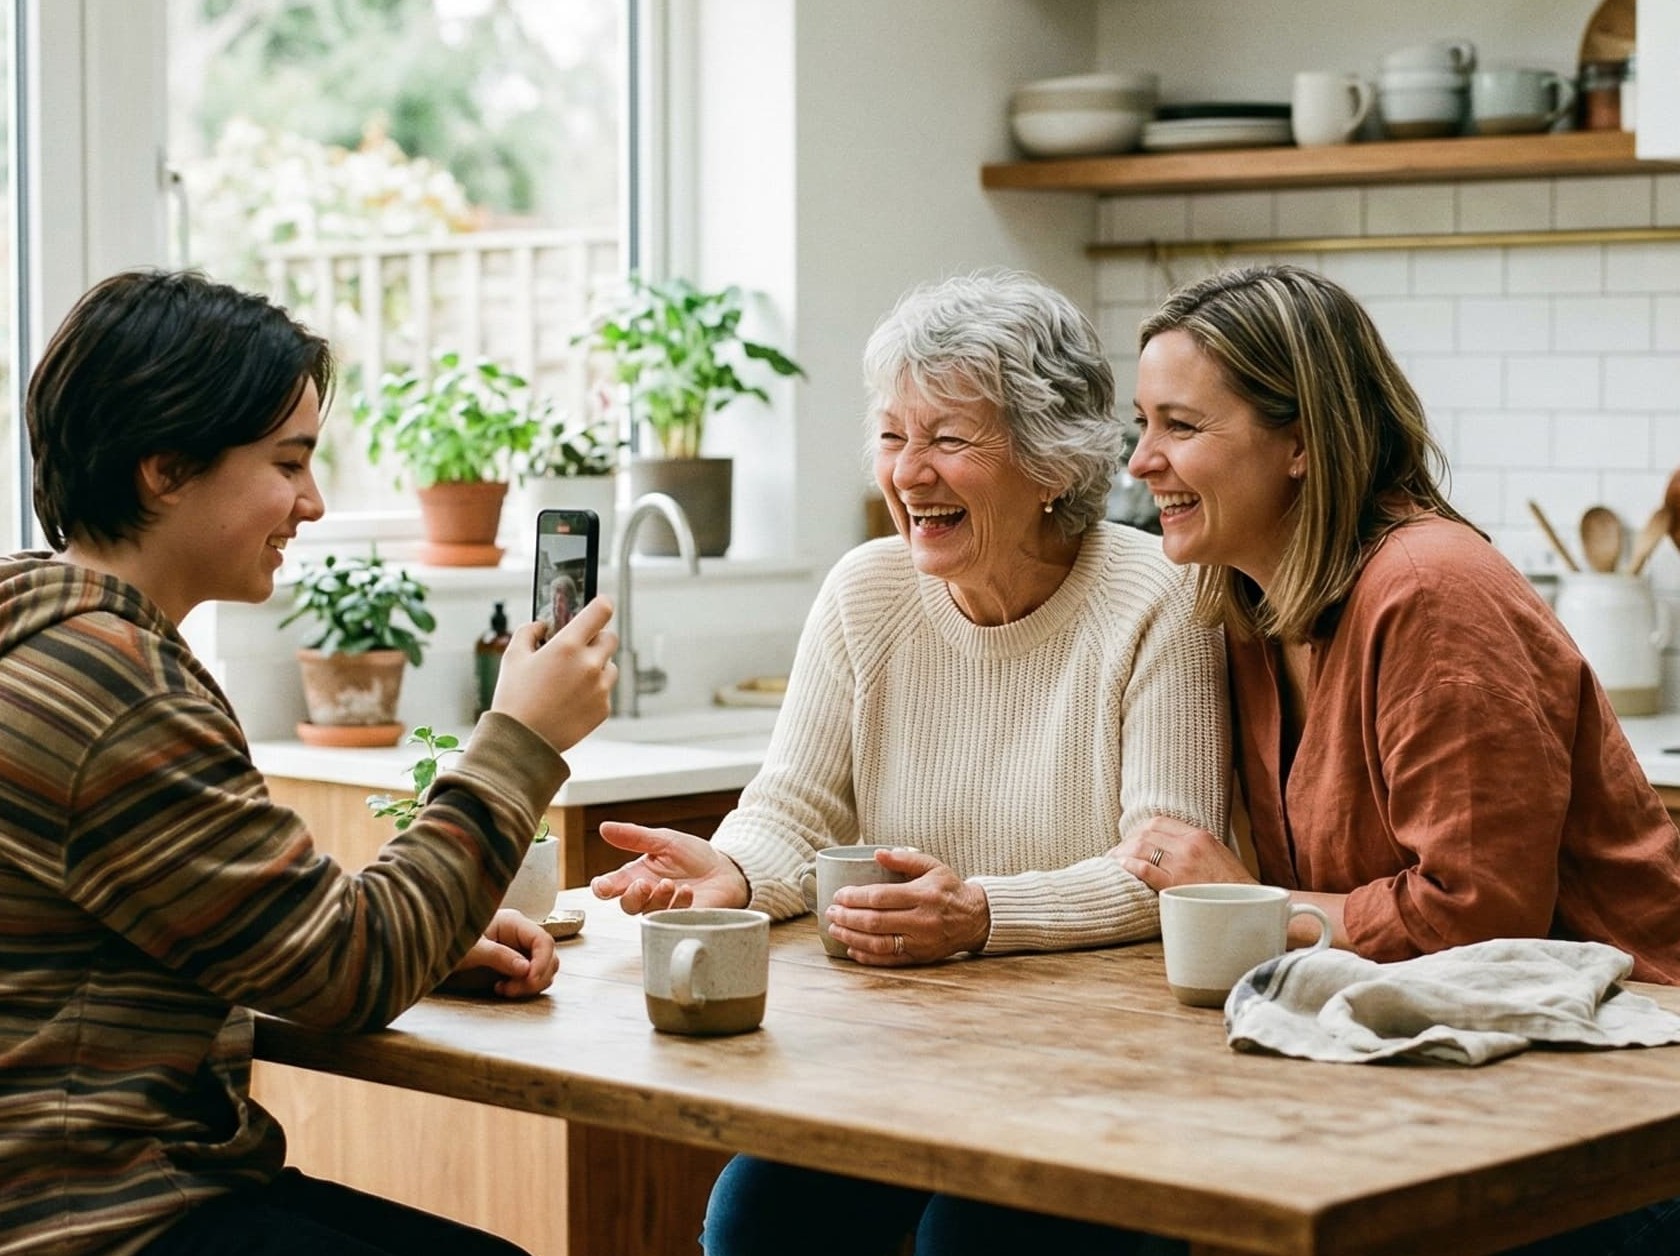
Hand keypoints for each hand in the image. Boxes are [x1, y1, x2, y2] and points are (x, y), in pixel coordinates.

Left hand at [437, 908, 558, 998]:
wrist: (435, 948)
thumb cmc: (450, 941)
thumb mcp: (472, 950)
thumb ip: (499, 956)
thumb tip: (526, 969)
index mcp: (513, 923)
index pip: (543, 940)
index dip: (542, 962)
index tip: (530, 980)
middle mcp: (520, 935)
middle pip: (549, 956)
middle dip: (535, 977)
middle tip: (510, 989)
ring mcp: (519, 949)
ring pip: (543, 969)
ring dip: (529, 984)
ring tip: (503, 989)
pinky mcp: (514, 963)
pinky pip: (532, 977)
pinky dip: (523, 987)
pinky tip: (502, 988)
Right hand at [492, 597, 617, 753]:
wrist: (522, 742)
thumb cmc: (514, 698)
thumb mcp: (513, 657)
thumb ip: (530, 631)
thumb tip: (543, 625)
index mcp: (568, 645)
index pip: (601, 611)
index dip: (601, 605)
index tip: (599, 605)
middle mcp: (589, 664)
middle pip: (610, 638)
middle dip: (596, 638)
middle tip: (578, 648)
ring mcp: (600, 688)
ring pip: (610, 665)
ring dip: (597, 666)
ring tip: (570, 679)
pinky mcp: (604, 708)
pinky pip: (605, 690)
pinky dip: (593, 690)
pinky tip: (570, 699)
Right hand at [589, 822, 750, 913]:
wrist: (725, 869)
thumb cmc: (693, 856)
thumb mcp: (664, 840)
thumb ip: (635, 837)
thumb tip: (604, 827)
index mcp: (637, 875)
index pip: (611, 886)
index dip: (603, 888)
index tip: (603, 887)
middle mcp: (647, 895)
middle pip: (626, 905)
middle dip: (632, 896)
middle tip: (643, 884)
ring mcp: (664, 910)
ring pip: (648, 913)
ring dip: (657, 899)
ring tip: (669, 884)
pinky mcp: (683, 920)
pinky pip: (672, 919)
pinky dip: (677, 905)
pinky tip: (687, 892)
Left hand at [824, 848, 989, 966]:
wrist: (976, 918)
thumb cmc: (950, 889)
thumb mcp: (933, 866)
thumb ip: (905, 858)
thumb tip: (876, 853)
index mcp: (923, 895)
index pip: (881, 897)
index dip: (855, 897)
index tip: (839, 895)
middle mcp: (921, 921)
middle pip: (875, 921)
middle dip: (847, 917)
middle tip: (831, 912)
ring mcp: (920, 942)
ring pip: (879, 944)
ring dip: (852, 938)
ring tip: (835, 929)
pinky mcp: (920, 957)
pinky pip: (889, 960)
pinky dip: (867, 957)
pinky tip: (851, 950)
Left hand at [1114, 816, 1254, 891]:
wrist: (1250, 906)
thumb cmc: (1234, 886)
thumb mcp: (1218, 855)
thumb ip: (1196, 847)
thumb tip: (1172, 847)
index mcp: (1199, 836)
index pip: (1160, 822)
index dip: (1140, 830)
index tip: (1131, 839)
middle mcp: (1189, 845)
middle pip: (1146, 832)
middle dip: (1127, 841)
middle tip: (1116, 853)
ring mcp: (1182, 864)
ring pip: (1142, 848)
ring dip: (1123, 854)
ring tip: (1113, 862)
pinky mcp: (1176, 883)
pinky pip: (1145, 869)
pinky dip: (1129, 866)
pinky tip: (1121, 868)